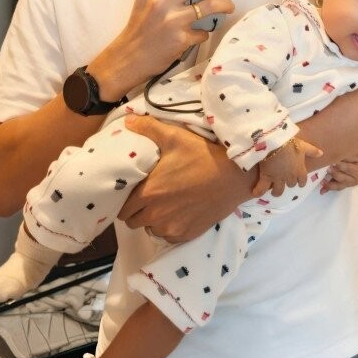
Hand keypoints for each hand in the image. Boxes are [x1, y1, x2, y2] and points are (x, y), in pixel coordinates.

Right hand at [88, 0, 235, 99]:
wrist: (128, 57)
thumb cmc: (140, 27)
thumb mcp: (145, 0)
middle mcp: (160, 1)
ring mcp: (172, 21)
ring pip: (210, 6)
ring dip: (225, 5)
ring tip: (228, 6)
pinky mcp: (181, 39)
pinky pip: (204, 31)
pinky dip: (205, 31)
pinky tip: (200, 32)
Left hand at [118, 116, 253, 241]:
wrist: (235, 176)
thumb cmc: (203, 156)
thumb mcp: (175, 137)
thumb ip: (148, 128)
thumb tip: (128, 119)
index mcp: (148, 193)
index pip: (122, 208)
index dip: (126, 201)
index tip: (135, 192)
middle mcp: (156, 215)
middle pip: (133, 221)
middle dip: (137, 211)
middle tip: (149, 197)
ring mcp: (172, 227)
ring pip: (151, 229)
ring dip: (153, 220)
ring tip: (165, 205)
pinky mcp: (187, 234)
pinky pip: (168, 237)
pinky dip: (170, 228)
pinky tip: (179, 214)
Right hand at [253, 137, 323, 197]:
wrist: (275, 142)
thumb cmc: (290, 143)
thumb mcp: (303, 146)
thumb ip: (312, 151)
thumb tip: (321, 154)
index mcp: (300, 171)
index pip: (302, 181)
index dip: (300, 181)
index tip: (298, 181)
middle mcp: (290, 177)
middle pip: (291, 185)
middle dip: (288, 183)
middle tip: (283, 179)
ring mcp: (278, 179)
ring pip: (278, 191)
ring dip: (276, 191)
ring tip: (273, 190)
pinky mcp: (266, 177)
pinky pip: (262, 188)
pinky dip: (258, 192)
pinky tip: (255, 193)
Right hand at [319, 147, 357, 193]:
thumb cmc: (354, 170)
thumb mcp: (346, 178)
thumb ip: (332, 184)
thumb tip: (321, 191)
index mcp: (350, 183)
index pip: (338, 187)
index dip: (329, 186)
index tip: (322, 182)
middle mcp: (355, 178)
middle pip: (342, 178)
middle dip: (334, 174)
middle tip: (327, 169)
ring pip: (348, 168)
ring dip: (340, 165)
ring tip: (333, 162)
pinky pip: (351, 157)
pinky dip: (344, 156)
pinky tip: (338, 154)